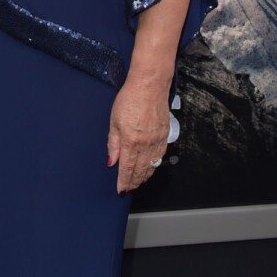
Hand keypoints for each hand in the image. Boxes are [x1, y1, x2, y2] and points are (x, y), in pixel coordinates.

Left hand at [107, 74, 168, 193]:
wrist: (149, 86)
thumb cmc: (129, 100)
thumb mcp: (114, 122)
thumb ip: (113, 144)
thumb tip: (111, 162)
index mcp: (131, 141)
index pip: (127, 168)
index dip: (124, 181)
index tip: (120, 190)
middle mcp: (146, 144)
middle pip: (141, 170)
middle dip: (134, 181)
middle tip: (129, 189)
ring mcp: (157, 140)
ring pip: (152, 165)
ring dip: (145, 176)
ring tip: (138, 183)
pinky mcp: (165, 135)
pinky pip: (160, 156)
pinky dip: (155, 165)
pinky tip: (151, 168)